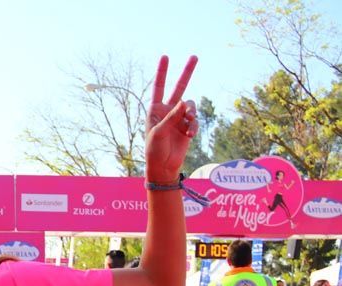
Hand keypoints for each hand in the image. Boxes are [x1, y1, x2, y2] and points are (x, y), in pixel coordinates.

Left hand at [144, 55, 198, 183]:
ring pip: (190, 106)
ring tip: (189, 125)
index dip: (162, 72)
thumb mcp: (159, 132)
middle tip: (194, 56)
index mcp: (155, 109)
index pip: (159, 87)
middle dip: (186, 72)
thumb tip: (184, 102)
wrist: (164, 165)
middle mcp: (168, 110)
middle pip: (179, 87)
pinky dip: (194, 126)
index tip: (165, 56)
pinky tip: (190, 135)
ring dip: (191, 114)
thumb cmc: (155, 149)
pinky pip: (195, 120)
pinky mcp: (188, 127)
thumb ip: (172, 116)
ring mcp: (179, 118)